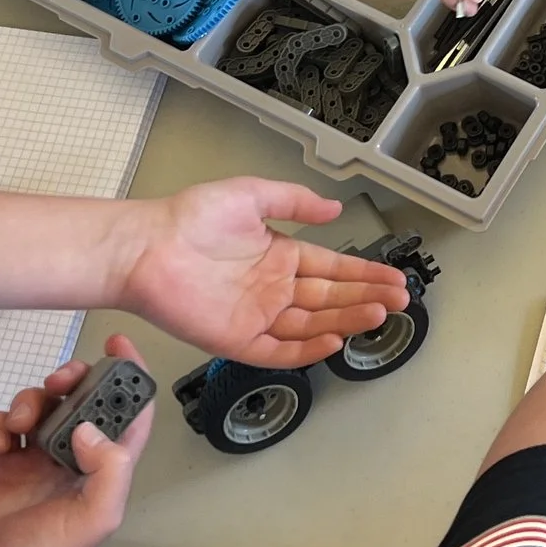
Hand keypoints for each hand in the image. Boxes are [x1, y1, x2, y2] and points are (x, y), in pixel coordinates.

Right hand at [0, 334, 153, 546]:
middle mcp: (74, 459)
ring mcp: (36, 459)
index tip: (118, 344)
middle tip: (60, 379)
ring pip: (41, 406)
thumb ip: (109, 468)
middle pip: (81, 399)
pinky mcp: (1, 464)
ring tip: (21, 421)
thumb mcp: (96, 516)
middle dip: (73, 380)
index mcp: (106, 467)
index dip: (131, 376)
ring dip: (32, 400)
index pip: (131, 412)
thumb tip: (88, 428)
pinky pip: (3, 425)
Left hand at [120, 177, 414, 367]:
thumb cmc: (189, 218)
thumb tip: (334, 208)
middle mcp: (272, 288)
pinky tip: (333, 340)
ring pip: (312, 324)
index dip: (365, 274)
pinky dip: (305, 350)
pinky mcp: (236, 339)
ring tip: (378, 315)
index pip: (333, 268)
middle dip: (367, 299)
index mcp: (279, 255)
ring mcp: (256, 315)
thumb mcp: (251, 195)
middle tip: (400, 300)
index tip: (393, 277)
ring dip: (346, 320)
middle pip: (331, 298)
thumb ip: (295, 201)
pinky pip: (277, 351)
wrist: (145, 247)